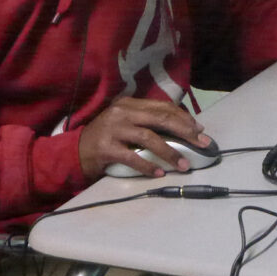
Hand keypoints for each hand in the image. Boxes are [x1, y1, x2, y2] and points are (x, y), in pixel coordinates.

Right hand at [78, 97, 209, 178]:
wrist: (74, 151)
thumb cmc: (106, 138)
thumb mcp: (125, 122)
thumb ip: (146, 121)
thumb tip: (181, 129)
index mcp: (129, 103)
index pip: (162, 106)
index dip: (183, 117)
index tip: (199, 130)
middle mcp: (121, 112)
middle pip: (160, 118)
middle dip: (185, 131)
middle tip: (202, 143)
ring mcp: (112, 129)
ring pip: (149, 138)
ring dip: (170, 152)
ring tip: (184, 165)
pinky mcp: (105, 148)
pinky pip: (132, 157)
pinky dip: (148, 166)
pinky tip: (159, 172)